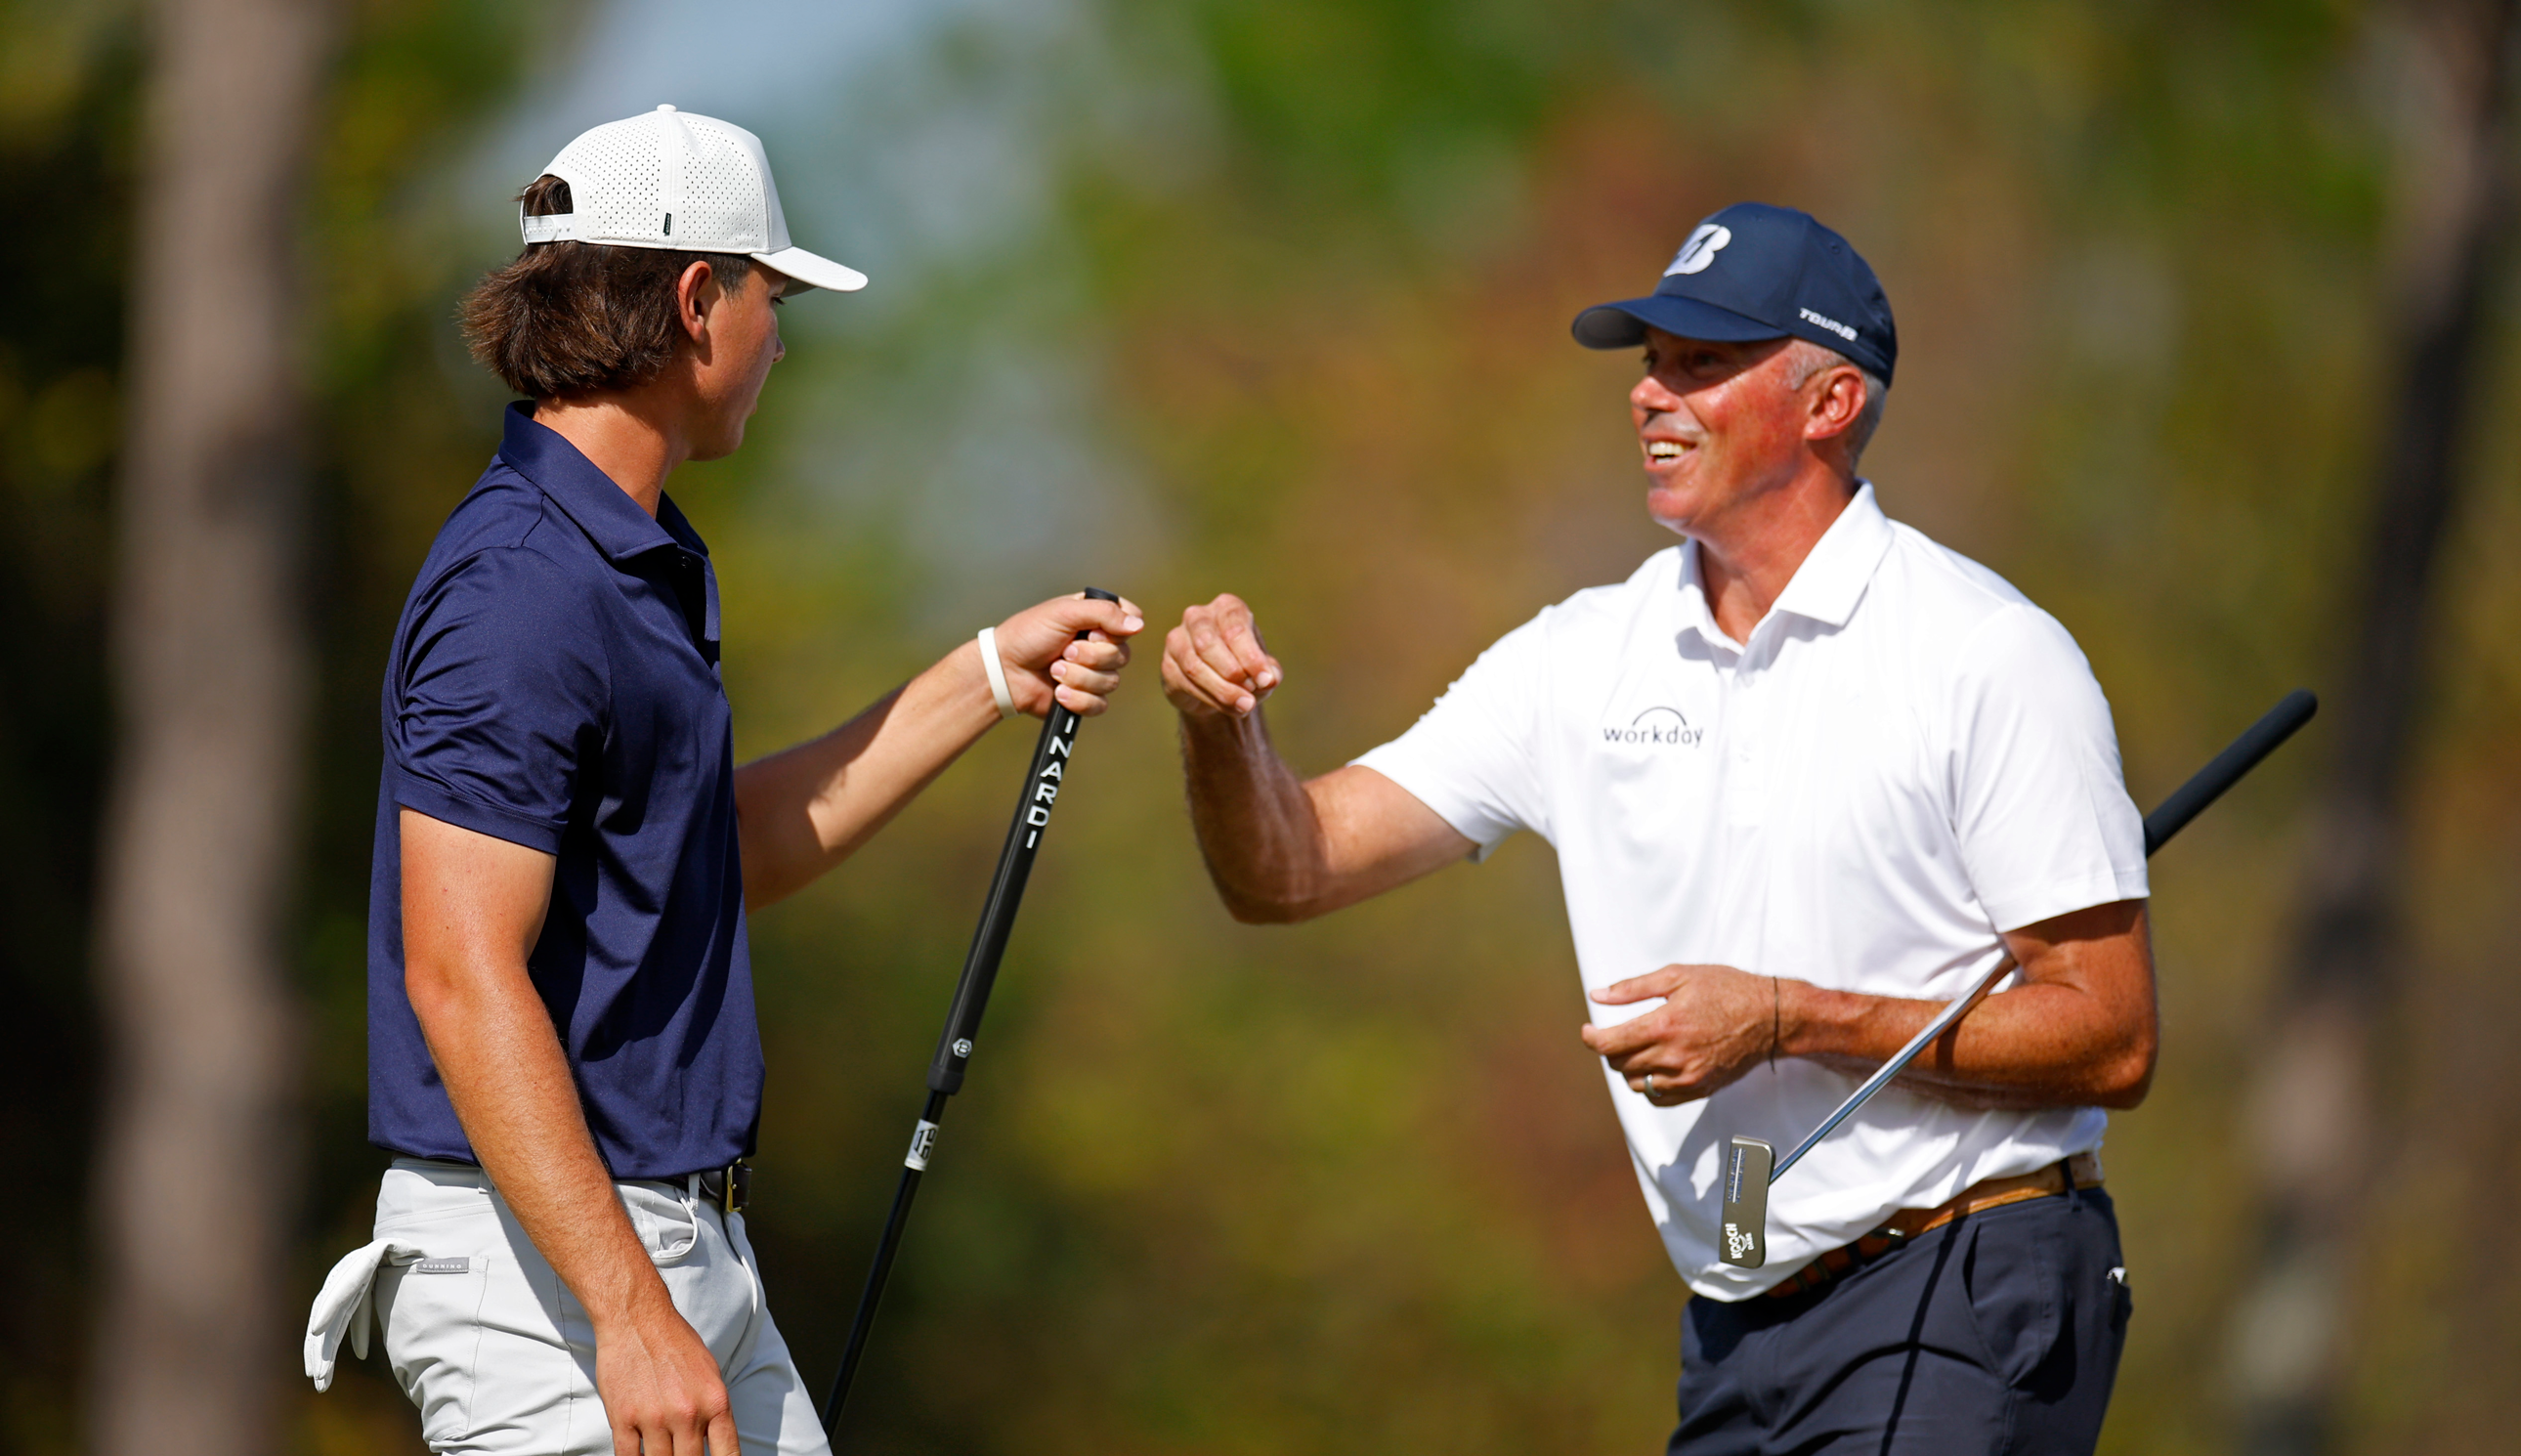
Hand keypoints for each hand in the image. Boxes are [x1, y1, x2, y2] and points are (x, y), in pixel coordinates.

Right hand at [592, 1289, 737, 1455]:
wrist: (637, 1318)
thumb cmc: (676, 1343)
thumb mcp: (710, 1375)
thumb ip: (714, 1412)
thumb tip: (715, 1445)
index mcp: (715, 1402)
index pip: (727, 1454)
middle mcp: (688, 1414)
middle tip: (683, 1455)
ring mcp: (654, 1418)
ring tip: (662, 1453)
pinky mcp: (623, 1419)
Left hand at [990, 592, 1144, 717]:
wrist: (1004, 671)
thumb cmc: (1028, 635)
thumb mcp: (1064, 612)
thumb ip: (1103, 613)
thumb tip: (1139, 625)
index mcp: (1097, 619)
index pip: (1132, 622)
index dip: (1117, 632)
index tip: (1093, 632)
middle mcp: (1099, 645)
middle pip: (1123, 656)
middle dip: (1090, 656)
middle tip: (1063, 651)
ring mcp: (1093, 673)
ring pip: (1111, 682)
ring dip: (1078, 677)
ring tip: (1053, 670)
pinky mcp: (1085, 698)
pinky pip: (1099, 705)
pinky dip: (1077, 699)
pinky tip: (1057, 691)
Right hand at [1162, 593, 1282, 720]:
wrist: (1219, 688)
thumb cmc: (1246, 668)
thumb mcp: (1264, 670)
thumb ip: (1270, 672)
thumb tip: (1269, 678)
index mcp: (1226, 608)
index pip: (1235, 627)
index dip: (1250, 656)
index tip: (1265, 680)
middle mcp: (1198, 617)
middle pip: (1208, 643)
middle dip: (1231, 672)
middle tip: (1251, 694)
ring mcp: (1177, 639)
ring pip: (1194, 666)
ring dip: (1221, 690)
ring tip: (1243, 706)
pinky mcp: (1167, 664)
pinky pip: (1185, 683)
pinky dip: (1209, 698)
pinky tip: (1227, 707)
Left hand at [1580, 963, 1778, 1104]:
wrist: (1770, 1017)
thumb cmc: (1726, 990)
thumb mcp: (1678, 976)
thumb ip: (1633, 988)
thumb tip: (1598, 995)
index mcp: (1663, 1025)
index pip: (1609, 1044)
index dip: (1590, 1038)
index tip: (1588, 1030)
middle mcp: (1673, 1056)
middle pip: (1619, 1064)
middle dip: (1611, 1049)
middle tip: (1618, 1033)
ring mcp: (1687, 1077)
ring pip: (1637, 1084)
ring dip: (1629, 1068)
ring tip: (1639, 1048)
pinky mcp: (1699, 1089)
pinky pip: (1659, 1097)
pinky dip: (1650, 1084)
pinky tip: (1656, 1065)